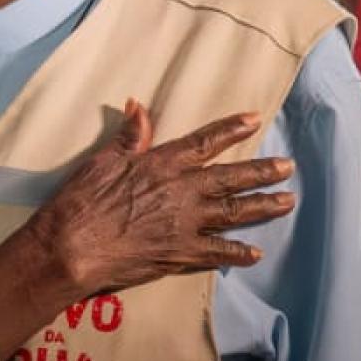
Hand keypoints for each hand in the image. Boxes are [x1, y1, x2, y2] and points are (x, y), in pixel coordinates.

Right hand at [27, 103, 293, 300]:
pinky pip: (218, 253)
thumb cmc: (82, 201)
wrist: (72, 247)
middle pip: (232, 178)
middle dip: (262, 171)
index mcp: (163, 164)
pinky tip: (255, 254)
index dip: (231, 130)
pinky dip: (238, 254)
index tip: (254, 120)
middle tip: (288, 167)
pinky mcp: (181, 253)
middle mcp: (183, 191)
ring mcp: (186, 224)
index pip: (205, 142)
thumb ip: (129, 136)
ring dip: (263, 206)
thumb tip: (138, 106)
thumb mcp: (102, 160)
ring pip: (234, 213)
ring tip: (287, 202)